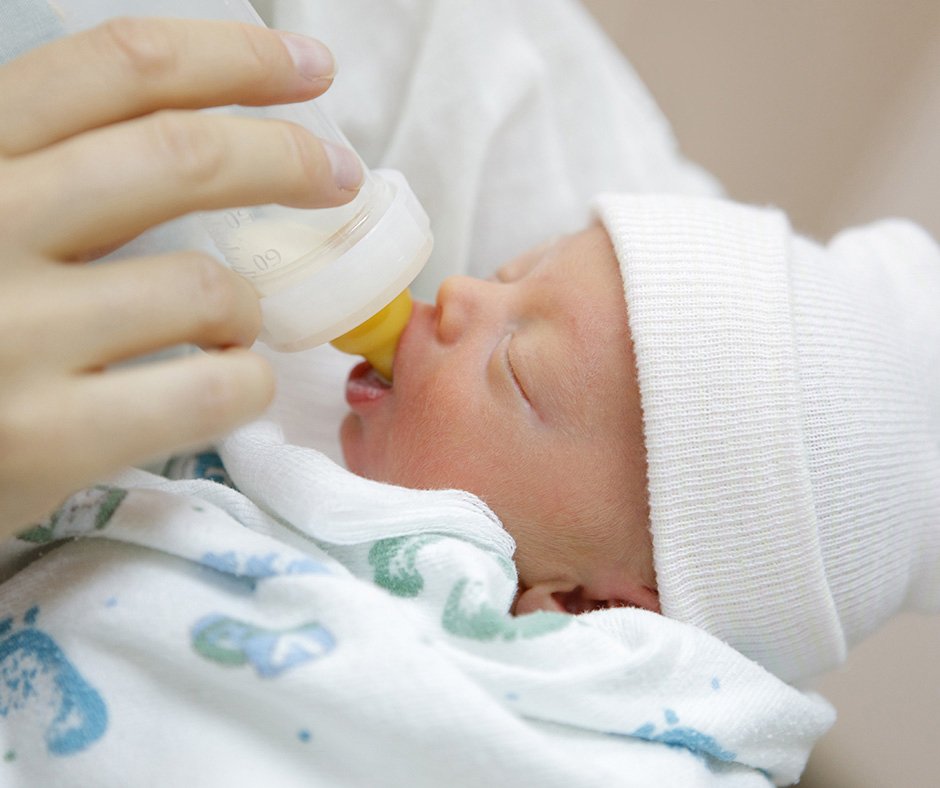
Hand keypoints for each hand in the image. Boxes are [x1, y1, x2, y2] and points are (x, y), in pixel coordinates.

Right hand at [0, 18, 362, 535]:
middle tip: (336, 177)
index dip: (236, 58)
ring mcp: (13, 335)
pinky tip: (227, 383)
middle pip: (182, 157)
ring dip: (246, 306)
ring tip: (229, 327)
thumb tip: (205, 133)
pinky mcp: (45, 438)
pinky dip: (246, 384)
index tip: (310, 69)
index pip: (121, 67)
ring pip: (205, 286)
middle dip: (287, 158)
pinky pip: (210, 390)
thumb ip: (53, 168)